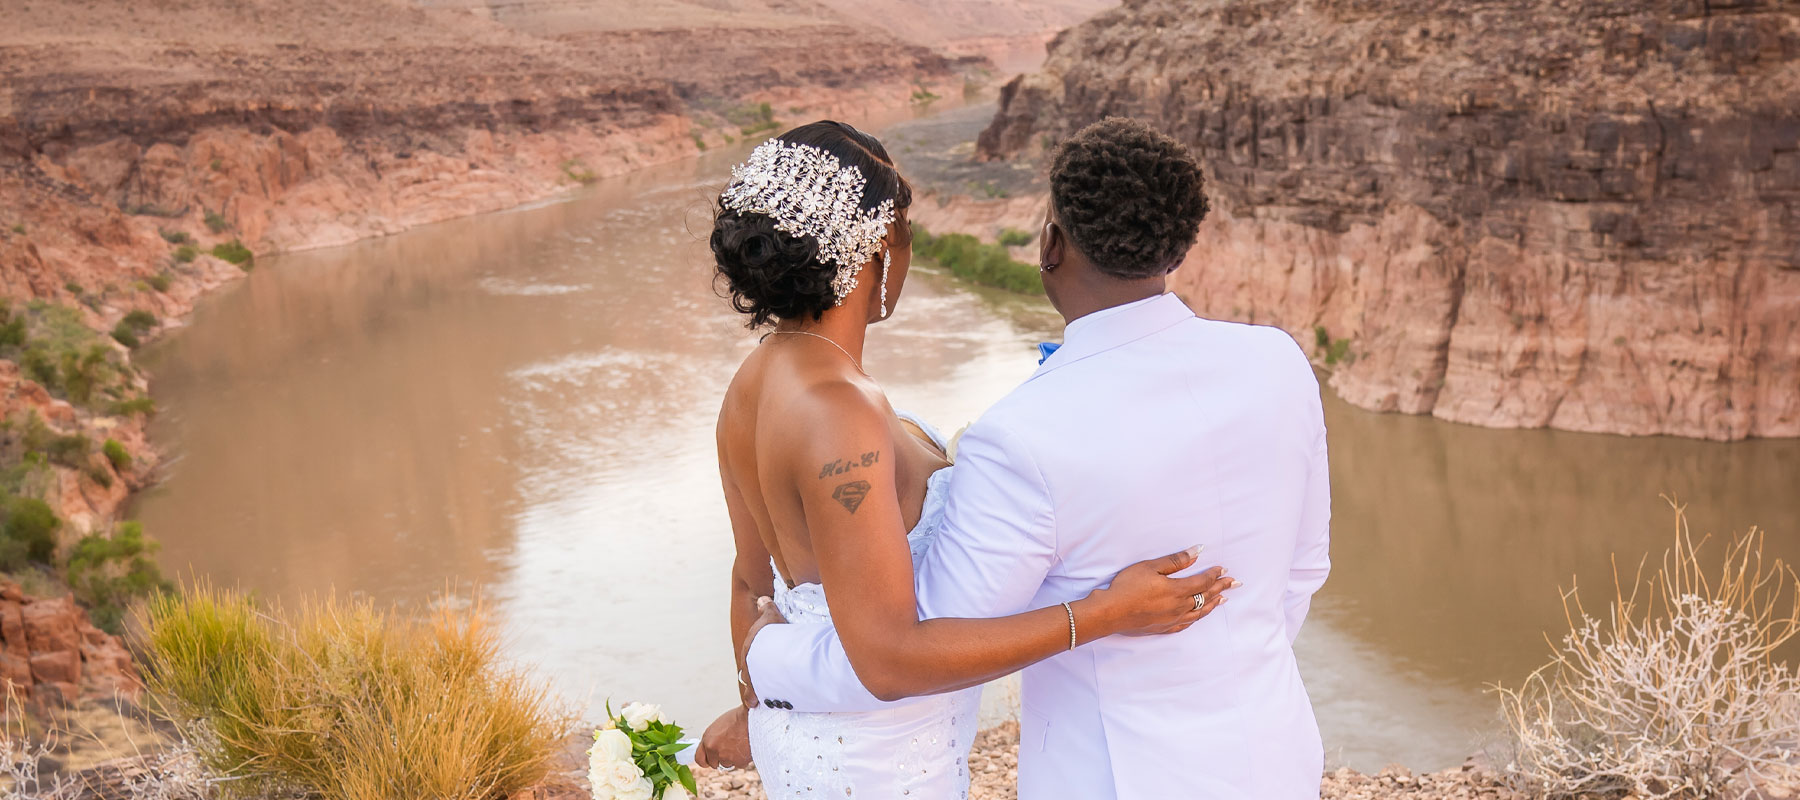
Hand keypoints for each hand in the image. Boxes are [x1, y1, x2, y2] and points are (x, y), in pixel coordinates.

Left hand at [694, 705, 753, 770]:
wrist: (753, 718)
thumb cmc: (738, 718)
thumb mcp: (718, 726)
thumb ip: (713, 739)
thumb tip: (713, 747)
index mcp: (708, 740)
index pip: (699, 759)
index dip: (705, 760)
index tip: (709, 760)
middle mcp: (714, 750)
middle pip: (714, 763)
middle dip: (720, 758)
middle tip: (729, 748)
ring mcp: (726, 757)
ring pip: (727, 764)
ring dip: (732, 758)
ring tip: (739, 745)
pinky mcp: (738, 762)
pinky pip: (739, 764)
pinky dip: (742, 759)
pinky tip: (746, 747)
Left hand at [737, 596, 785, 707]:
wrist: (773, 649)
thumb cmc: (774, 633)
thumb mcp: (771, 617)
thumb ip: (767, 608)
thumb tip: (762, 599)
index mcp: (749, 647)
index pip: (749, 655)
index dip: (753, 661)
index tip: (756, 666)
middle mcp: (747, 663)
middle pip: (747, 673)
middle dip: (752, 678)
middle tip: (757, 683)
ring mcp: (752, 677)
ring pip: (750, 687)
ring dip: (753, 693)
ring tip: (755, 700)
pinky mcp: (759, 689)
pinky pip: (757, 697)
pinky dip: (758, 701)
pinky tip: (758, 706)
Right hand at [1084, 547, 1237, 637]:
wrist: (1111, 612)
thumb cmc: (1127, 586)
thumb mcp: (1150, 567)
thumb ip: (1176, 561)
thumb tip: (1197, 552)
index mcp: (1177, 590)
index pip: (1203, 581)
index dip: (1214, 575)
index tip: (1224, 569)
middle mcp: (1179, 607)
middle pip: (1206, 597)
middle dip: (1222, 588)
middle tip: (1236, 583)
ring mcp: (1172, 619)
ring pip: (1200, 612)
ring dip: (1213, 604)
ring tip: (1223, 599)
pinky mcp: (1164, 628)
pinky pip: (1187, 624)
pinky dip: (1197, 618)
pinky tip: (1198, 616)